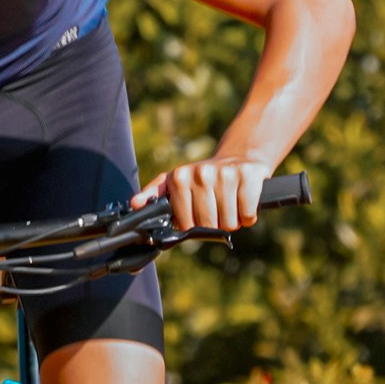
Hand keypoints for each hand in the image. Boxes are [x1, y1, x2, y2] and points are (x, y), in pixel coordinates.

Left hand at [146, 152, 274, 235]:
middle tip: (217, 207)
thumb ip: (155, 194)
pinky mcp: (249, 176)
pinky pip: (248, 215)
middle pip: (209, 225)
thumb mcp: (177, 183)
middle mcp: (201, 173)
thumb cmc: (204, 179)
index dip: (195, 224)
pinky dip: (248, 216)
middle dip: (215, 223)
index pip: (186, 224)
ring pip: (229, 223)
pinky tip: (243, 202)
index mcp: (180, 177)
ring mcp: (226, 174)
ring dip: (233, 220)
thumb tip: (135, 204)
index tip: (199, 212)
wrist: (239, 159)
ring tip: (230, 204)